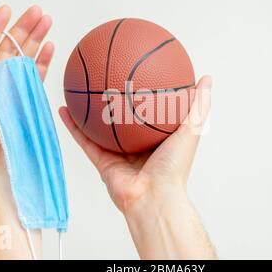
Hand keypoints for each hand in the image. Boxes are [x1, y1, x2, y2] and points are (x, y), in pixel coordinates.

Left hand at [0, 5, 53, 163]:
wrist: (11, 151)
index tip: (7, 10)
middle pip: (12, 45)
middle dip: (25, 26)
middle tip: (38, 12)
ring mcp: (16, 83)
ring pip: (27, 54)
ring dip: (37, 37)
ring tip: (47, 22)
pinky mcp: (31, 91)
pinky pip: (38, 70)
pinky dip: (45, 58)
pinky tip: (50, 46)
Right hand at [60, 75, 211, 213]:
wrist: (153, 197)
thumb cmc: (174, 167)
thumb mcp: (191, 129)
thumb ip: (198, 104)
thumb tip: (206, 78)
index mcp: (155, 138)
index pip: (148, 111)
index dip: (143, 94)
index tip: (138, 75)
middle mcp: (135, 145)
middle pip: (121, 118)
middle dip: (113, 100)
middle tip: (105, 77)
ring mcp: (117, 154)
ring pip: (98, 128)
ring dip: (88, 111)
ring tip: (79, 89)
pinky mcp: (102, 162)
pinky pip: (84, 141)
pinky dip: (73, 126)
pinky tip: (64, 109)